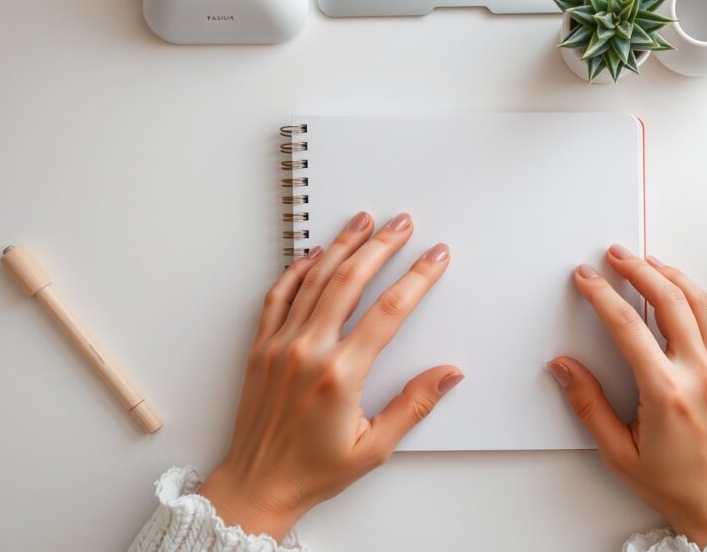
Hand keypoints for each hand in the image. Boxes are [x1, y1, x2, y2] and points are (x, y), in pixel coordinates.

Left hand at [200, 211, 463, 538]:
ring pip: (315, 281)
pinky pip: (278, 297)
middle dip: (381, 246)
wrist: (257, 485)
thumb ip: (414, 405)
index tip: (435, 257)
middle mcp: (308, 352)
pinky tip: (313, 254)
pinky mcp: (261, 348)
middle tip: (402, 224)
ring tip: (363, 221)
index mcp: (341, 375)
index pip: (389, 312)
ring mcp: (280, 345)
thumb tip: (449, 374)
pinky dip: (296, 271)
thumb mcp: (375, 447)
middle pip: (351, 282)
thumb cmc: (313, 471)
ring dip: (342, 247)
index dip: (417, 278)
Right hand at [548, 245, 706, 546]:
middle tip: (616, 255)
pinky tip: (684, 291)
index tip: (587, 278)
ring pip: (702, 304)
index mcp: (667, 394)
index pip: (628, 326)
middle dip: (638, 270)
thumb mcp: (618, 452)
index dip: (603, 295)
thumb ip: (589, 405)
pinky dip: (699, 297)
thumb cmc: (674, 486)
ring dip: (673, 276)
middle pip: (669, 301)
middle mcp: (700, 375)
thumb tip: (564, 367)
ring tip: (648, 262)